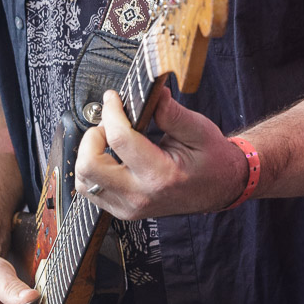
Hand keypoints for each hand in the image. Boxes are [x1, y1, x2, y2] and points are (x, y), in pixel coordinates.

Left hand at [74, 86, 248, 217]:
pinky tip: (110, 155)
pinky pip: (91, 190)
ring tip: (109, 140)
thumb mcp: (199, 130)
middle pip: (89, 166)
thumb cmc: (211, 159)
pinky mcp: (122, 210)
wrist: (220, 188)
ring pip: (84, 181)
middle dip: (93, 136)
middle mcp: (140, 195)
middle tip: (110, 124)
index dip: (111, 111)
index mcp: (160, 175)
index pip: (119, 140)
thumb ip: (172, 112)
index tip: (114, 97)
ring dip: (89, 154)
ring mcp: (129, 207)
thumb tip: (153, 93)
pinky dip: (93, 169)